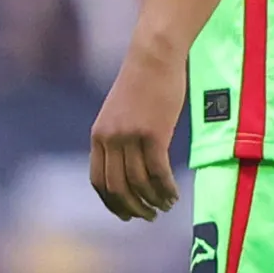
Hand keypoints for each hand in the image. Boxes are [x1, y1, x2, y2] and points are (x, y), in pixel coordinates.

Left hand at [88, 52, 188, 221]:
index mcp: (98, 135)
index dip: (112, 203)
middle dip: (133, 208)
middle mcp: (110, 138)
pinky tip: (175, 195)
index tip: (126, 214)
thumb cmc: (142, 83)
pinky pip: (159, 173)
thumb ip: (119, 139)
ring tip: (166, 206)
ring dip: (154, 201)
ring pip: (140, 183)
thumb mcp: (120, 113)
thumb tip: (130, 168)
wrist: (153, 56)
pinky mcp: (154, 133)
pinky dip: (166, 189)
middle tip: (150, 216)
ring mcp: (130, 136)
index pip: (98, 181)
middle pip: (117, 188)